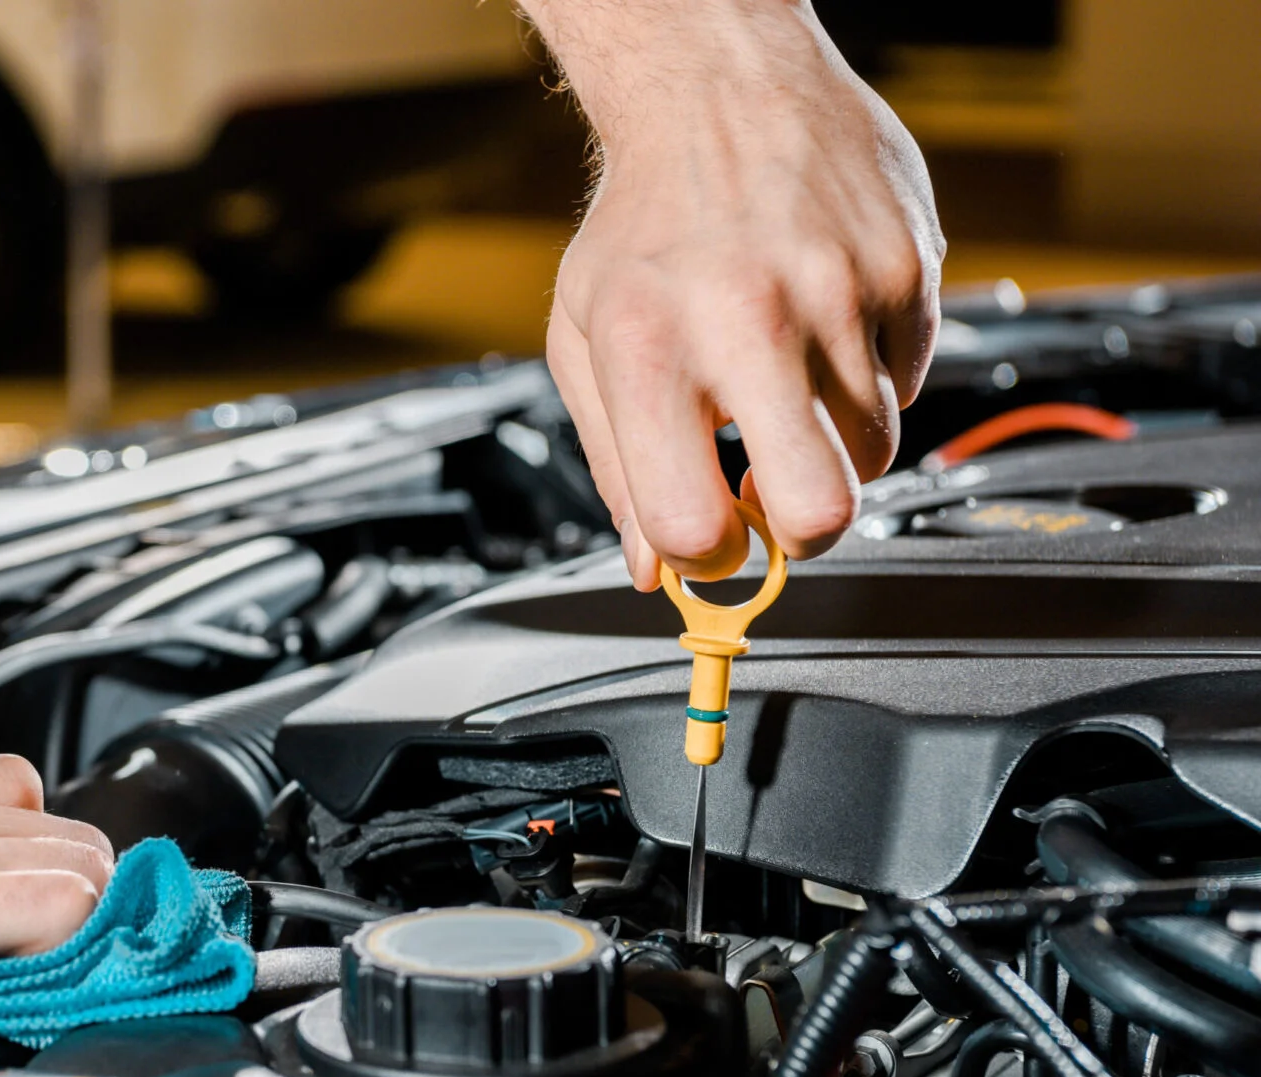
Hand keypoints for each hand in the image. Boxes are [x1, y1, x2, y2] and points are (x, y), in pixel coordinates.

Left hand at [525, 0, 943, 586]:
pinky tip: (823, 328)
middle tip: (772, 500)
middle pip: (821, 511)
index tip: (709, 540)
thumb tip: (654, 568)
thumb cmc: (646, 221)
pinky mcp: (907, 270)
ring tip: (784, 384)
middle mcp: (749, 322)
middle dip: (801, 532)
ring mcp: (841, 294)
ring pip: (875, 454)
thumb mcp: (586, 340)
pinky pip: (910, 385)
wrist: (718, 89)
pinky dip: (871, 380)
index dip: (707, 558)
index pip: (695, 523)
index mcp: (652, 348)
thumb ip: (615, 466)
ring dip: (832, 446)